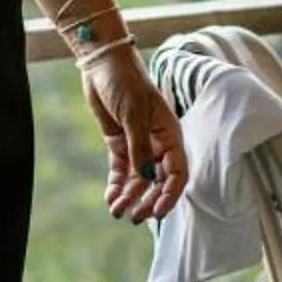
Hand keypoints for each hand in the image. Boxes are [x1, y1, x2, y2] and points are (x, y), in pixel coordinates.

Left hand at [84, 48, 188, 222]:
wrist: (103, 65)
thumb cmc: (126, 83)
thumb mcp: (135, 115)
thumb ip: (140, 148)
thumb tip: (146, 179)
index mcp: (170, 135)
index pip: (177, 172)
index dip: (170, 194)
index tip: (158, 212)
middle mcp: (157, 143)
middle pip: (158, 181)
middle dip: (148, 200)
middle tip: (134, 216)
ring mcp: (138, 145)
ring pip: (138, 180)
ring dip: (130, 197)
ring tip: (117, 211)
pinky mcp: (120, 144)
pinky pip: (121, 171)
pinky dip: (117, 186)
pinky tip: (111, 198)